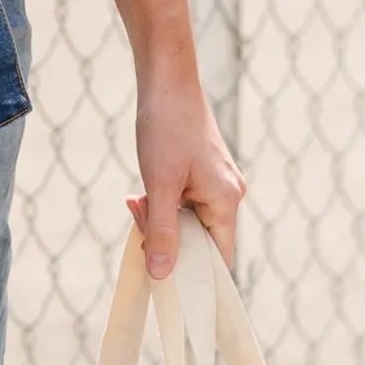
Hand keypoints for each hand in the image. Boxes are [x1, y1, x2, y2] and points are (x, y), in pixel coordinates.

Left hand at [130, 73, 244, 275]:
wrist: (167, 82)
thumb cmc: (166, 129)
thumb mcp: (159, 185)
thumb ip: (161, 231)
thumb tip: (162, 274)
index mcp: (227, 201)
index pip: (219, 257)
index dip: (193, 274)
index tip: (164, 282)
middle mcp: (229, 194)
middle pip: (200, 239)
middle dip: (165, 237)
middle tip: (136, 218)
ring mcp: (217, 183)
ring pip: (187, 220)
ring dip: (159, 218)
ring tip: (136, 199)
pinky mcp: (203, 174)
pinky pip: (184, 203)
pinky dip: (162, 202)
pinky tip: (141, 191)